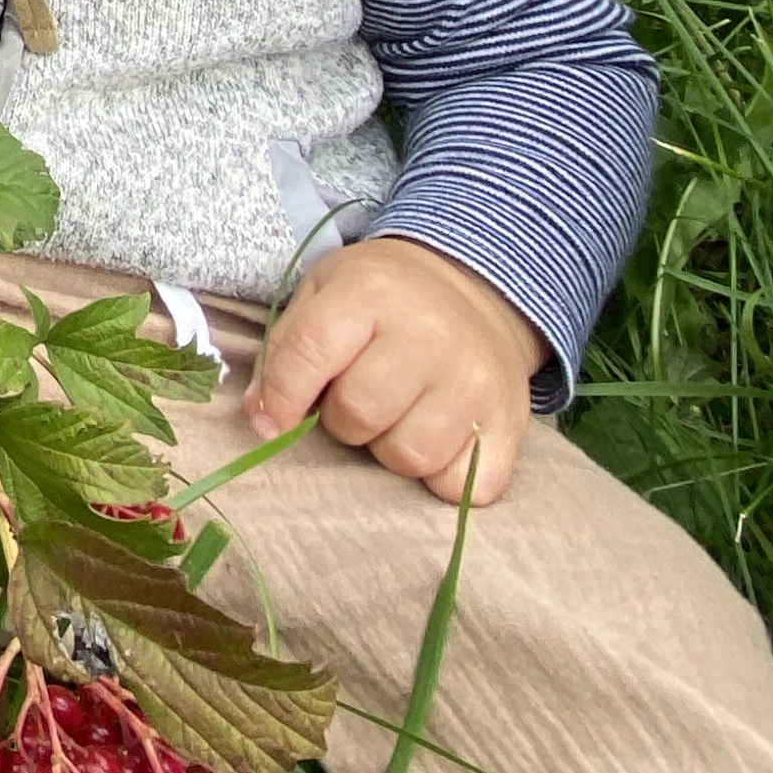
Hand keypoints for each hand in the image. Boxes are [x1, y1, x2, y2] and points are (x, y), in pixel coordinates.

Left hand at [245, 237, 543, 504]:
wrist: (474, 287)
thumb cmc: (383, 297)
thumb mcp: (323, 293)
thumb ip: (285, 350)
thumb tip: (261, 419)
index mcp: (371, 292)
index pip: (308, 355)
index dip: (280, 399)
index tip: (271, 421)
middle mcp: (430, 335)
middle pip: (359, 413)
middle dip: (342, 420)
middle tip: (355, 400)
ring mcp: (476, 381)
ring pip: (410, 455)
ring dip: (389, 449)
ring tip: (396, 416)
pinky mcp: (511, 422)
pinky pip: (463, 485)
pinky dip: (441, 475)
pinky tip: (437, 438)